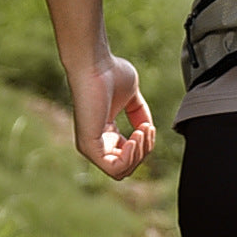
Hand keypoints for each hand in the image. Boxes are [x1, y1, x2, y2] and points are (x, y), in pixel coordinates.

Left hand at [67, 55, 155, 179]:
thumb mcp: (132, 98)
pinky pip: (114, 168)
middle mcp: (96, 143)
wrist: (95, 64)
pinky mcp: (88, 146)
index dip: (144, 145)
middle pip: (127, 167)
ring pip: (122, 171)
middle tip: (147, 128)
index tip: (148, 125)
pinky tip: (135, 137)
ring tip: (141, 131)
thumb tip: (147, 131)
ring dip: (139, 153)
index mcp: (105, 133)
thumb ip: (140, 116)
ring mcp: (90, 147)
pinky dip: (130, 157)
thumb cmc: (111, 73)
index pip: (128, 156)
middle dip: (144, 151)